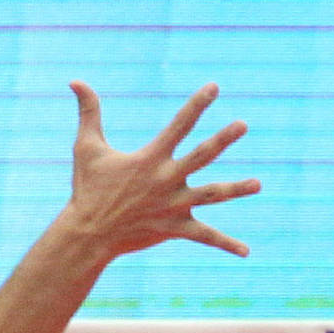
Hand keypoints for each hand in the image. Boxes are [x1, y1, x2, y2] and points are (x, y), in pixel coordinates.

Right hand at [59, 82, 259, 261]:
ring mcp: (174, 205)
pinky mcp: (175, 229)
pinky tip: (246, 251)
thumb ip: (88, 111)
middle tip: (243, 124)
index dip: (197, 104)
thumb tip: (74, 80)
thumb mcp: (86, 147)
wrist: (88, 233)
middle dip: (223, 139)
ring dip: (236, 189)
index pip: (179, 125)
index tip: (214, 87)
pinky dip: (225, 244)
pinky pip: (205, 236)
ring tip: (259, 184)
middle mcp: (167, 179)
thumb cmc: (87, 189)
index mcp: (151, 158)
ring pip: (212, 195)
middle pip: (202, 155)